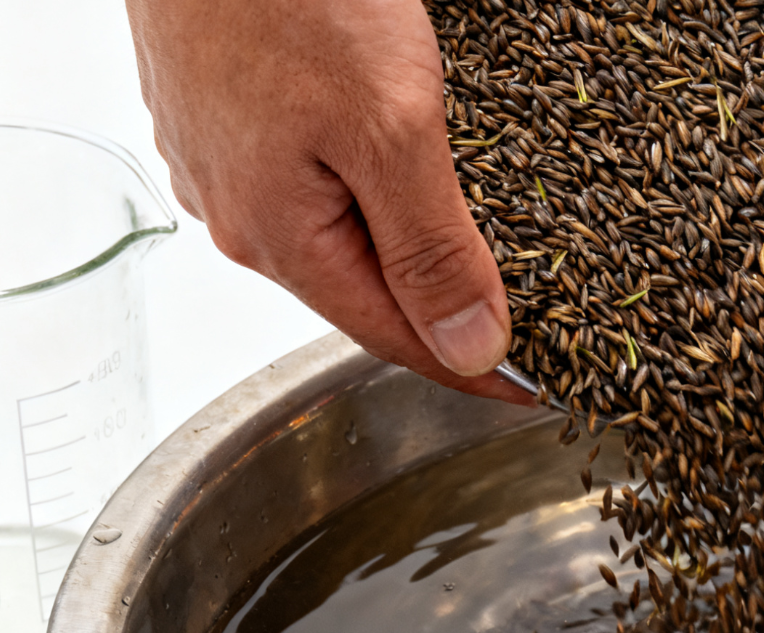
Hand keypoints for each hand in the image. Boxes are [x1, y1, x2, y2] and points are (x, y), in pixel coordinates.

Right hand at [126, 0, 528, 403]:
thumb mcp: (389, 129)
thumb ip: (430, 248)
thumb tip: (469, 347)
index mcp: (278, 238)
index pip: (393, 339)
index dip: (473, 368)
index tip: (537, 387)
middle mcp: (241, 213)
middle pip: (364, 293)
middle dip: (442, 315)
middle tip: (523, 327)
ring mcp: (226, 162)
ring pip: (340, 236)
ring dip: (408, 253)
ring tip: (478, 261)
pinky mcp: (229, 113)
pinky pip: (316, 183)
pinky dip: (374, 195)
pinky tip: (407, 181)